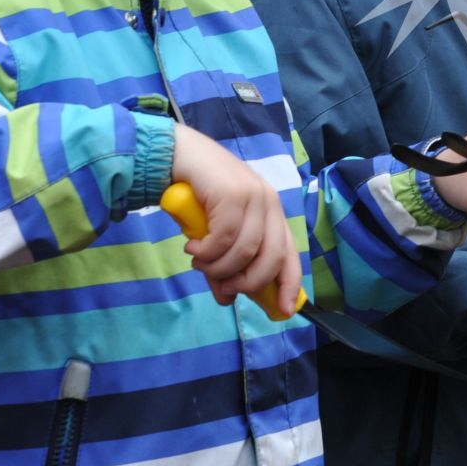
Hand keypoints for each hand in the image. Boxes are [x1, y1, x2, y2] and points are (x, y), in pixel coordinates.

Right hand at [170, 124, 302, 313]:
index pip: (290, 254)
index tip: (284, 310)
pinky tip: (193, 247)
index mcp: (271, 213)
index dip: (289, 284)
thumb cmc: (197, 196)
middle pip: (271, 257)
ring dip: (219, 267)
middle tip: (224, 286)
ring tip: (199, 261)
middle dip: (248, 281)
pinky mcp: (233, 193)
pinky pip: (225, 237)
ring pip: (246, 250)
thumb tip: (227, 299)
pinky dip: (207, 252)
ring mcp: (253, 195)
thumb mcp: (214, 235)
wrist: (176, 155)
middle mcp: (269, 202)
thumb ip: (223, 266)